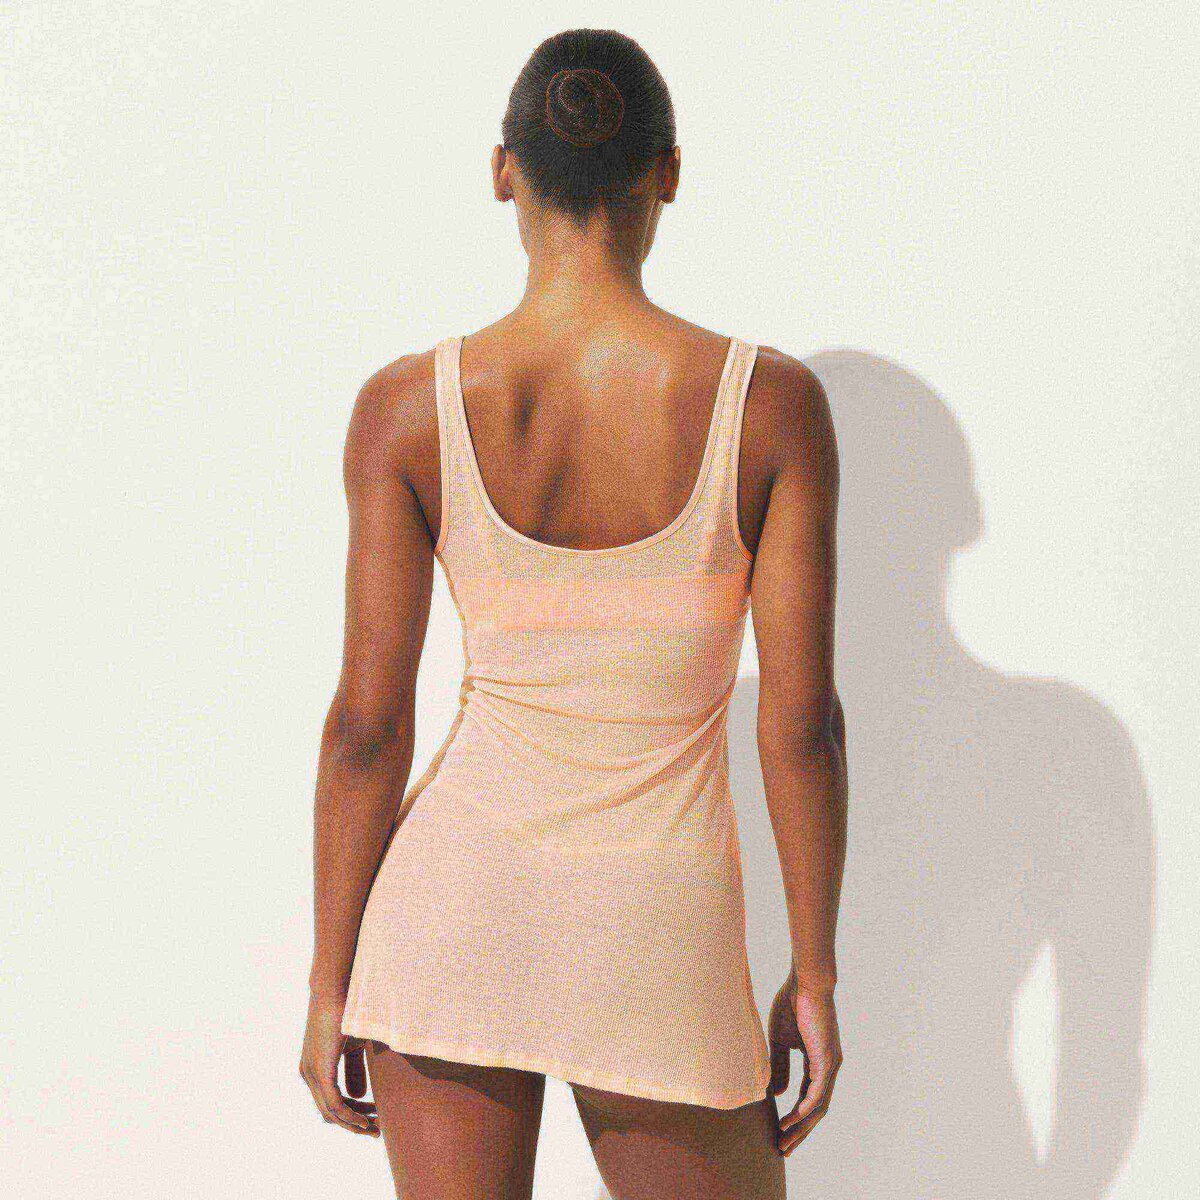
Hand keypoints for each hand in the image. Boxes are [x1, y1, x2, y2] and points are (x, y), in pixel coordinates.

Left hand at [299, 991, 379, 1136]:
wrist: (336, 989)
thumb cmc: (346, 1011)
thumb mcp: (353, 1046)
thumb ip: (354, 1070)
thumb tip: (358, 1096)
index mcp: (313, 1068)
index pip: (329, 1103)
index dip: (351, 1115)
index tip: (372, 1119)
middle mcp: (307, 1075)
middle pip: (329, 1113)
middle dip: (353, 1124)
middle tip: (375, 1131)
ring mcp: (311, 1074)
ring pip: (331, 1112)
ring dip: (354, 1124)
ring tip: (375, 1128)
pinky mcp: (319, 1071)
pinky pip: (334, 1103)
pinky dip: (350, 1115)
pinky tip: (366, 1120)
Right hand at [768, 972, 841, 1155]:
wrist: (805, 982)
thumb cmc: (793, 1004)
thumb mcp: (780, 1040)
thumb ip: (779, 1065)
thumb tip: (778, 1094)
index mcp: (818, 1062)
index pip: (808, 1098)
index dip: (795, 1117)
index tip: (779, 1132)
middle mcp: (828, 1067)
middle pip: (816, 1109)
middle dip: (800, 1131)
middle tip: (783, 1148)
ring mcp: (830, 1065)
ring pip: (818, 1106)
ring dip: (802, 1126)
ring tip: (785, 1141)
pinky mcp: (827, 1060)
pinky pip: (817, 1092)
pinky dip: (804, 1109)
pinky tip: (791, 1120)